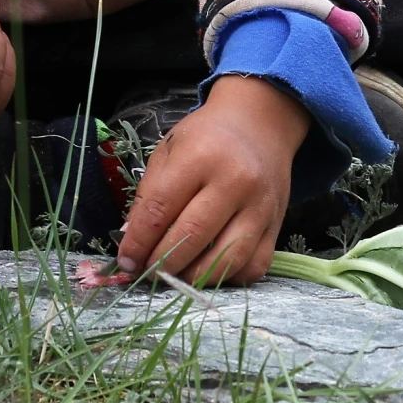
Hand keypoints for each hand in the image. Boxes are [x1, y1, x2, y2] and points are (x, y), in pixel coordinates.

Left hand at [114, 75, 308, 286]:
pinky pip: (253, 266)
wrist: (260, 124)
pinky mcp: (278, 225)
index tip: (125, 262)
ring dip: (193, 277)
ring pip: (225, 259)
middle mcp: (234, 181)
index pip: (160, 210)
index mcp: (200, 157)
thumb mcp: (169, 150)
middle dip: (162, 263)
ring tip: (175, 276)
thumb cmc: (207, 137)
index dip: (138, 242)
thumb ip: (148, 194)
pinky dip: (228, 278)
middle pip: (191, 237)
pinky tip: (209, 271)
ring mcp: (260, 206)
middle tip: (146, 273)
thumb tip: (132, 240)